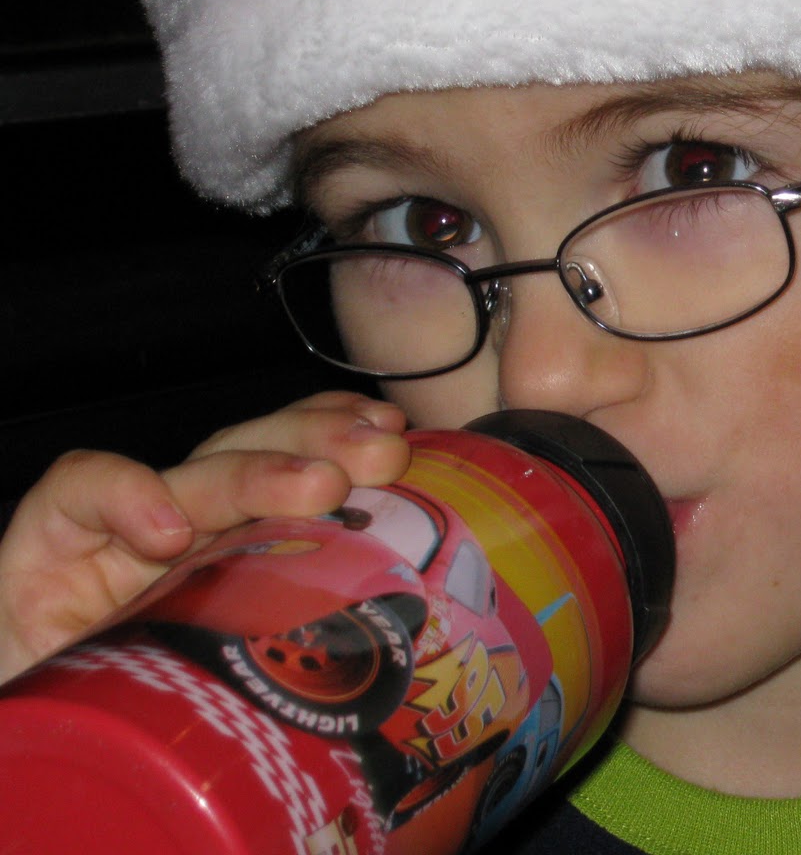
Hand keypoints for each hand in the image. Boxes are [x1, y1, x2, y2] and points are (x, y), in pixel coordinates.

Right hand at [0, 391, 410, 685]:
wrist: (31, 730)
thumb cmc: (143, 706)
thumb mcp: (239, 670)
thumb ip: (302, 632)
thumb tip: (404, 621)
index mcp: (233, 543)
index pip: (290, 461)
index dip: (340, 434)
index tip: (398, 429)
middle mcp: (182, 526)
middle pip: (254, 452)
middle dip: (323, 438)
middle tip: (385, 450)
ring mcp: (114, 533)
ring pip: (190, 474)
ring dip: (258, 471)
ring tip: (320, 485)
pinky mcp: (42, 547)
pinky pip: (79, 494)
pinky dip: (124, 499)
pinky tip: (166, 533)